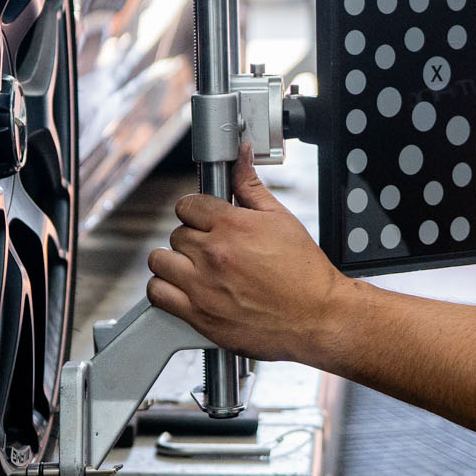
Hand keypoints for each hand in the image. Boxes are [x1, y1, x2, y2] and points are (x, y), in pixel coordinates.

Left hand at [146, 145, 352, 363]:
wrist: (317, 318)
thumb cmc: (304, 272)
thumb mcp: (281, 219)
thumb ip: (251, 187)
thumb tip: (241, 157)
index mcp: (233, 227)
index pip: (188, 205)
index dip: (198, 211)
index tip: (205, 220)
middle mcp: (213, 255)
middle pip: (177, 233)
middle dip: (192, 238)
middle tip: (211, 248)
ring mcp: (203, 287)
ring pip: (160, 261)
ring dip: (173, 262)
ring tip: (193, 267)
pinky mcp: (199, 316)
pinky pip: (157, 294)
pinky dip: (164, 289)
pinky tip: (181, 288)